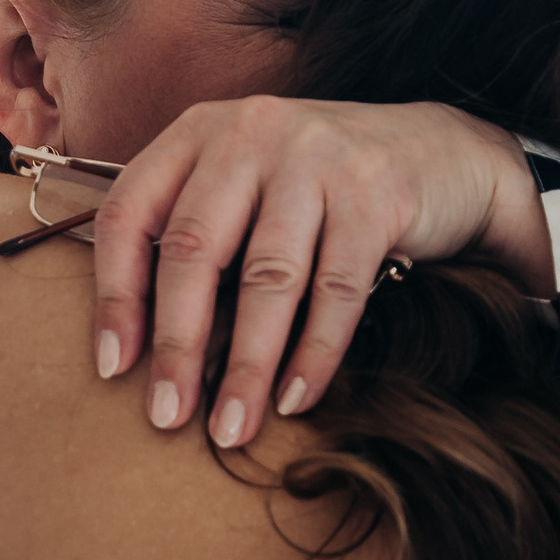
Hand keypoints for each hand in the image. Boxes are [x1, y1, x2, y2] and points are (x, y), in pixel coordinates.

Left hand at [88, 98, 556, 445]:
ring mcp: (316, 158)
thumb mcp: (247, 184)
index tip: (114, 369)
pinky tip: (294, 400)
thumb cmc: (321, 188)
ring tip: (231, 428)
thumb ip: (194, 231)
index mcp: (200, 131)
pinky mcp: (375, 195)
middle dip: (178, 344)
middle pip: (193, 250)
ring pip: (267, 279)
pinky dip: (313, 353)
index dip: (115, 295)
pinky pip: (337, 291)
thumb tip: (138, 343)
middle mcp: (251, 133)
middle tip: (166, 416)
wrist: (445, 155)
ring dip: (246, 365)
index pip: (131, 213)